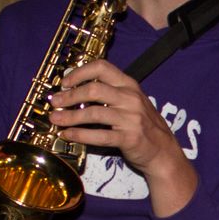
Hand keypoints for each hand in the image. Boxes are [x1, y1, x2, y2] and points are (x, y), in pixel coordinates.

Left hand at [47, 59, 196, 212]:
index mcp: (129, 85)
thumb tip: (77, 91)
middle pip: (93, 90)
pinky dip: (79, 135)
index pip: (102, 67)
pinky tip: (67, 135)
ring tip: (56, 120)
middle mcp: (130, 98)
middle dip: (69, 96)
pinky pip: (99, 135)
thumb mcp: (132, 102)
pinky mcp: (128, 138)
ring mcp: (130, 118)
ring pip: (93, 113)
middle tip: (55, 102)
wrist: (163, 152)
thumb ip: (111, 94)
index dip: (79, 72)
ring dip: (70, 116)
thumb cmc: (144, 126)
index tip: (65, 82)